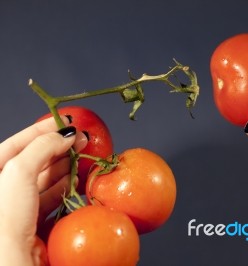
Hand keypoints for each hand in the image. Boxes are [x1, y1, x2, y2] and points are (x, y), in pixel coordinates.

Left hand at [0, 116, 87, 264]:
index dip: (39, 131)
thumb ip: (39, 150)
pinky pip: (51, 198)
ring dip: (64, 166)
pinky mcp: (32, 222)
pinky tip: (76, 179)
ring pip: (43, 179)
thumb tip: (64, 136)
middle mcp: (5, 192)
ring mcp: (18, 208)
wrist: (13, 263)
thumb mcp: (19, 173)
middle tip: (80, 139)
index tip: (63, 122)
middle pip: (31, 161)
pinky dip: (65, 186)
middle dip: (57, 147)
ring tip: (82, 156)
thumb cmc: (6, 222)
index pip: (15, 146)